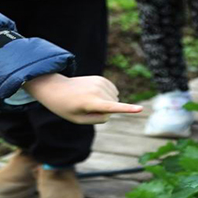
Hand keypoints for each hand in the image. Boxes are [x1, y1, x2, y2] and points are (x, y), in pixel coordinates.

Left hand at [23, 74, 142, 124]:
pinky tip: (93, 94)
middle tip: (86, 108)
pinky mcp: (101, 78)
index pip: (112, 107)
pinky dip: (107, 95)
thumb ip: (97, 119)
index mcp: (91, 103)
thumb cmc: (66, 108)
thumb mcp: (79, 120)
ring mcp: (100, 82)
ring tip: (88, 100)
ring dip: (106, 102)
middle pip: (113, 107)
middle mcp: (97, 90)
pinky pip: (113, 91)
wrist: (56, 88)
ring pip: (114, 99)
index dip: (127, 109)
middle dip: (104, 111)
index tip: (140, 109)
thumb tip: (112, 111)